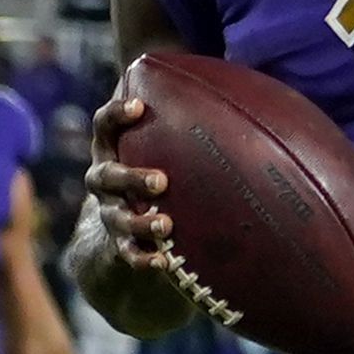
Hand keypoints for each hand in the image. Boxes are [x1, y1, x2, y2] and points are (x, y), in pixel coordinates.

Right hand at [77, 90, 208, 334]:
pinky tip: (165, 264)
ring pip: (116, 218)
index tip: (139, 107)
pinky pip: (126, 253)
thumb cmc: (160, 162)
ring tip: (165, 226)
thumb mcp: (165, 140)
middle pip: (107, 175)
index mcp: (113, 147)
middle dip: (132, 177)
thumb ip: (189, 118)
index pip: (104, 125)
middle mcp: (104, 178)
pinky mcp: (118, 242)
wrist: (123, 216)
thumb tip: (248, 89)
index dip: (116, 114)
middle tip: (161, 181)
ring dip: (139, 222)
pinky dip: (143, 259)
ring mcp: (109, 212)